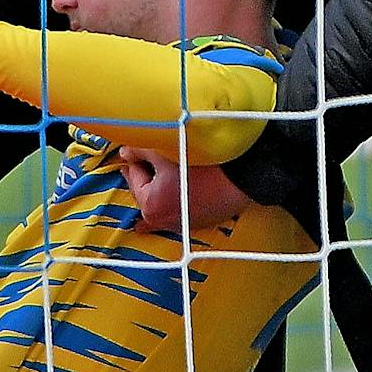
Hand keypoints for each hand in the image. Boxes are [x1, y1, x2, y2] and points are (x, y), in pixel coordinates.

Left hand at [118, 146, 251, 233]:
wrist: (245, 176)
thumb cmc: (204, 164)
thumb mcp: (164, 150)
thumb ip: (138, 150)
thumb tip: (126, 153)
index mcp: (151, 206)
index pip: (133, 174)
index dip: (135, 156)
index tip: (136, 147)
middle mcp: (165, 221)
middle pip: (147, 190)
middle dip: (147, 173)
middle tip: (150, 155)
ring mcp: (184, 224)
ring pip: (164, 200)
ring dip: (161, 186)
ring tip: (164, 169)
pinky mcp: (202, 221)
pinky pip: (181, 207)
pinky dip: (178, 198)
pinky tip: (176, 194)